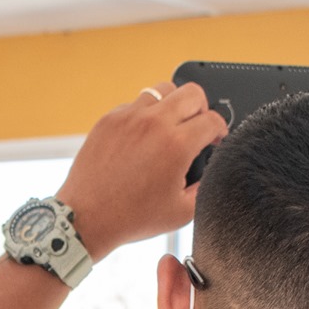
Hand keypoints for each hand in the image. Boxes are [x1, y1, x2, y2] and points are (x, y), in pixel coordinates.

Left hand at [54, 82, 227, 261]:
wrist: (87, 218)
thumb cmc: (132, 217)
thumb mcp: (183, 211)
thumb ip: (206, 185)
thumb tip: (213, 167)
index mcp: (176, 145)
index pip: (212, 120)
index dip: (221, 130)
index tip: (216, 139)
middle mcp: (153, 123)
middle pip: (193, 92)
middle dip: (203, 109)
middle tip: (197, 127)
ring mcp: (128, 117)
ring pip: (163, 90)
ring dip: (174, 105)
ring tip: (171, 125)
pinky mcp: (109, 119)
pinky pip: (136, 103)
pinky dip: (146, 114)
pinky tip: (143, 136)